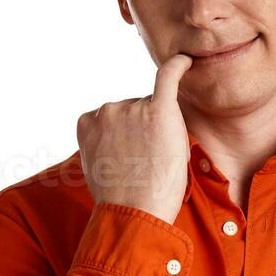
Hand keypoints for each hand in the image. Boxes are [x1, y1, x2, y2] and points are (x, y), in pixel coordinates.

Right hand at [77, 54, 192, 225]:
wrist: (133, 213)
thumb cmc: (121, 200)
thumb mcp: (97, 167)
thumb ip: (104, 144)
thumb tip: (123, 140)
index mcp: (88, 122)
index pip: (118, 118)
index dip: (131, 137)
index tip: (132, 159)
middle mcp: (107, 110)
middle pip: (138, 111)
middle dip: (147, 133)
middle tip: (147, 167)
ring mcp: (132, 109)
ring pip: (156, 110)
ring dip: (162, 130)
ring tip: (158, 162)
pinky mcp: (159, 111)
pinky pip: (168, 77)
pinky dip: (178, 67)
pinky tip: (187, 61)